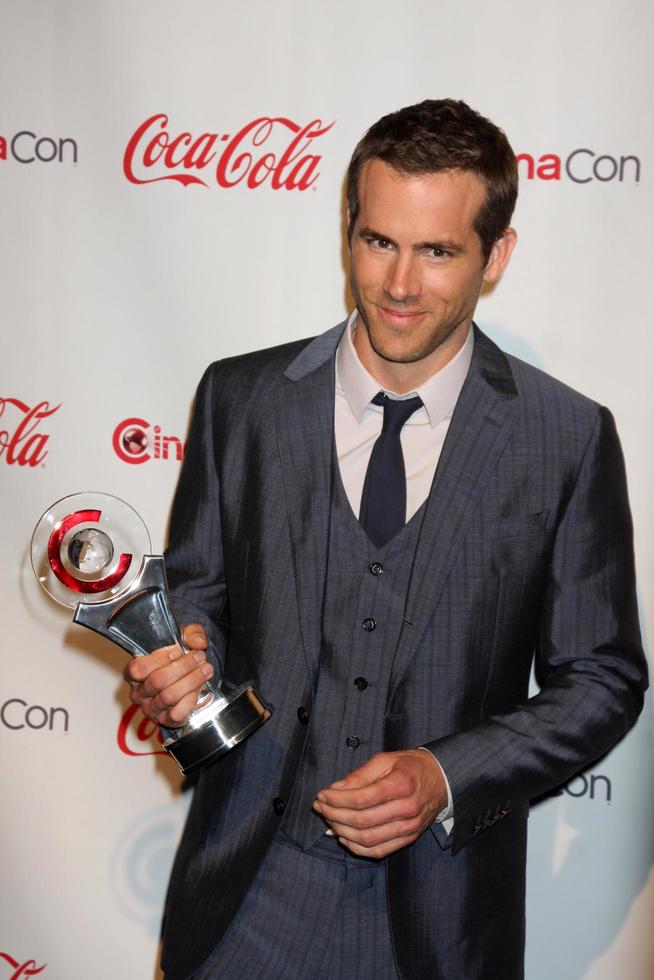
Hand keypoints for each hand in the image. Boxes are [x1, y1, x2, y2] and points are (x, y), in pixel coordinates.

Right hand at [123, 624, 212, 727]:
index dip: (159, 658)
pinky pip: (177, 714)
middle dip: (183, 667)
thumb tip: (197, 642)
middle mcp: (139, 693)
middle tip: (199, 657)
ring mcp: (151, 709)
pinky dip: (191, 700)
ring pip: (169, 696)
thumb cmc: (178, 657)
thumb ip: (190, 634)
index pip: (138, 668)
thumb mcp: (183, 639)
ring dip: (192, 681)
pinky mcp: (165, 720)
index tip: (178, 650)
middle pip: (158, 681)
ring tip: (206, 669)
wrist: (186, 677)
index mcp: (134, 672)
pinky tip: (200, 689)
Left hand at [312, 749, 446, 858]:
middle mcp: (407, 809)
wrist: (442, 779)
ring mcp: (409, 827)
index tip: (322, 794)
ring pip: (368, 839)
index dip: (337, 799)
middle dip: (334, 815)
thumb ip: (359, 775)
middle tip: (320, 806)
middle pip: (362, 821)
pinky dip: (358, 848)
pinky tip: (344, 837)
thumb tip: (334, 789)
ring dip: (342, 831)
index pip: (361, 799)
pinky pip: (379, 850)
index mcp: (401, 785)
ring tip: (329, 820)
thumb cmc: (411, 766)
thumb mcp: (385, 760)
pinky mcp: (409, 838)